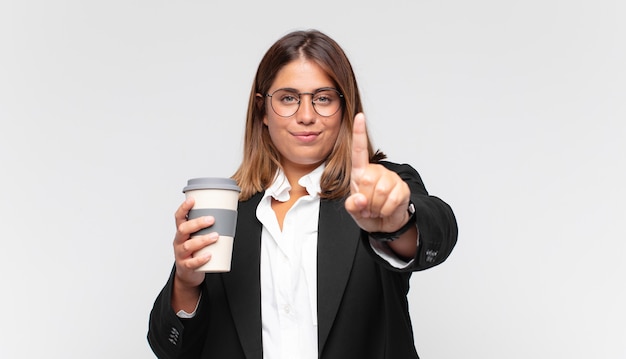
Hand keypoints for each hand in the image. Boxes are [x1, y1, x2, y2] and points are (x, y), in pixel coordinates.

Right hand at [172, 198, 217, 297]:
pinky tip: (209, 255)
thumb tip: (228, 214)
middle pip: (183, 229)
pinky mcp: (185, 266)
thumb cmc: (196, 251)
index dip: (184, 208)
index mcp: (181, 231)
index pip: (178, 217)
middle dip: (197, 223)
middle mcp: (179, 241)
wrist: (188, 272)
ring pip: (188, 245)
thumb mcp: (198, 237)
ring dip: (203, 240)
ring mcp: (181, 254)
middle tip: (212, 219)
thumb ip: (208, 227)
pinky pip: (192, 263)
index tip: (192, 200)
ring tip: (215, 236)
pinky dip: (200, 259)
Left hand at [345, 113, 411, 232]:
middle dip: (365, 200)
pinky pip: (392, 200)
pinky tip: (385, 210)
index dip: (359, 133)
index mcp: (360, 172)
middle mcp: (377, 171)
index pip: (359, 150)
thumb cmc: (366, 212)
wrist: (385, 224)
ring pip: (380, 191)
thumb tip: (360, 199)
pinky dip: (386, 210)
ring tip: (376, 208)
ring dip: (375, 206)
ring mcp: (391, 178)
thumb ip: (352, 205)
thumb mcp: (353, 211)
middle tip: (367, 206)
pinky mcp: (403, 188)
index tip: (359, 116)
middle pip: (367, 181)